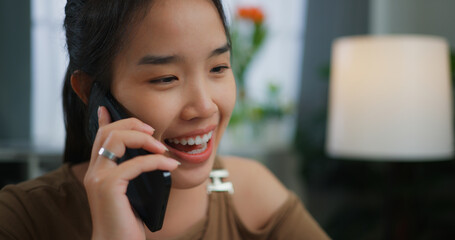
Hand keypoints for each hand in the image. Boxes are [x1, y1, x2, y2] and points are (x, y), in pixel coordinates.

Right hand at [84, 106, 178, 239]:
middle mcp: (94, 171)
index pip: (99, 136)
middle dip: (132, 124)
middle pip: (107, 131)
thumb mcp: (133, 190)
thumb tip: (153, 156)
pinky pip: (135, 163)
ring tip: (162, 149)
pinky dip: (156, 162)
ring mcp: (98, 178)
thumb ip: (135, 172)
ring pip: (116, 139)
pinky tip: (170, 167)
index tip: (107, 107)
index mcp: (98, 170)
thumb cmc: (128, 221)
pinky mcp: (108, 187)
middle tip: (152, 131)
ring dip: (144, 139)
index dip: (104, 119)